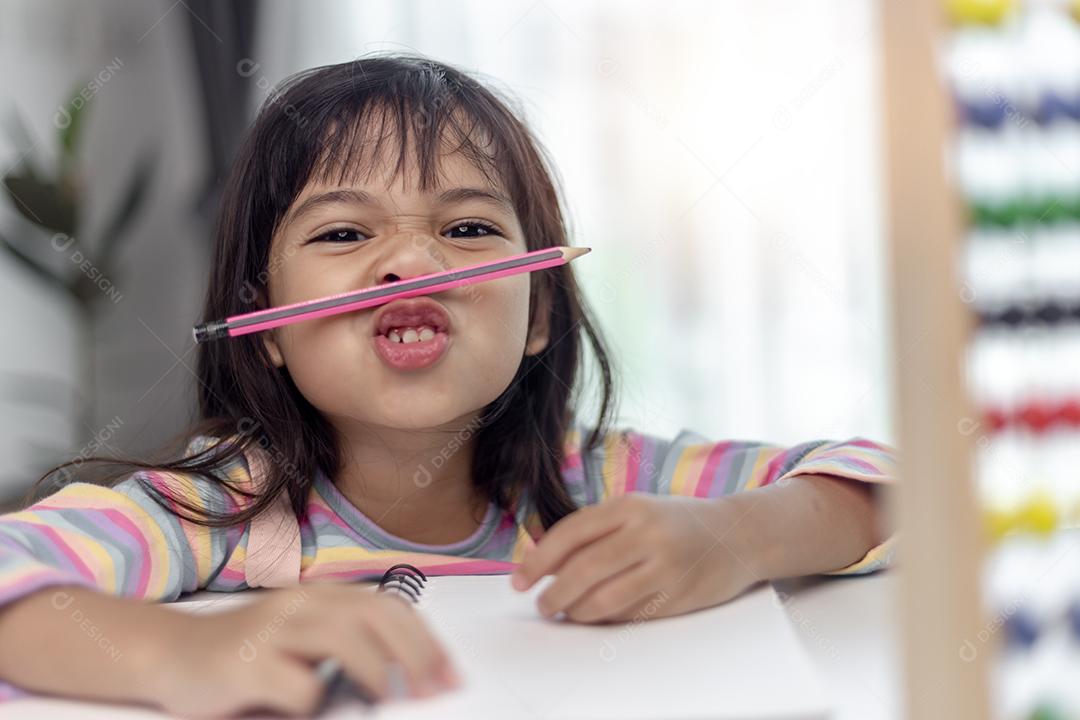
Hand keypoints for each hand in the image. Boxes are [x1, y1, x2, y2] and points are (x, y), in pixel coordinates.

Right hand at [147, 582, 459, 718]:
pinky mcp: (245, 663)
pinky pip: (295, 683)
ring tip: (394, 702)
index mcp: (324, 597)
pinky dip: (314, 701)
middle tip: (435, 693)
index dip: (428, 641)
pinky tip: (310, 710)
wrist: (170, 655)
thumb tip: (413, 684)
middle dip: (416, 655)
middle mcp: (303, 603)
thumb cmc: (248, 658)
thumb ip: (350, 652)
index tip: (452, 676)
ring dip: (377, 672)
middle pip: (376, 614)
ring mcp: (273, 629)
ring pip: (342, 636)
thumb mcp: (305, 644)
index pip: (392, 607)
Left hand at [510, 493, 760, 623]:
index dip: (539, 560)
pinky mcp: (678, 595)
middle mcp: (646, 532)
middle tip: (541, 605)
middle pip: (584, 569)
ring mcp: (664, 565)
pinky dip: (605, 619)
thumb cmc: (675, 523)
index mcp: (629, 506)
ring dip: (576, 611)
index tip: (519, 580)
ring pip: (604, 598)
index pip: (572, 533)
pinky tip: (595, 616)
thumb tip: (544, 562)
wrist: (737, 534)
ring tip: (564, 612)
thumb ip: (594, 531)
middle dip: (554, 593)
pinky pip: (629, 614)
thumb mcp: (635, 511)